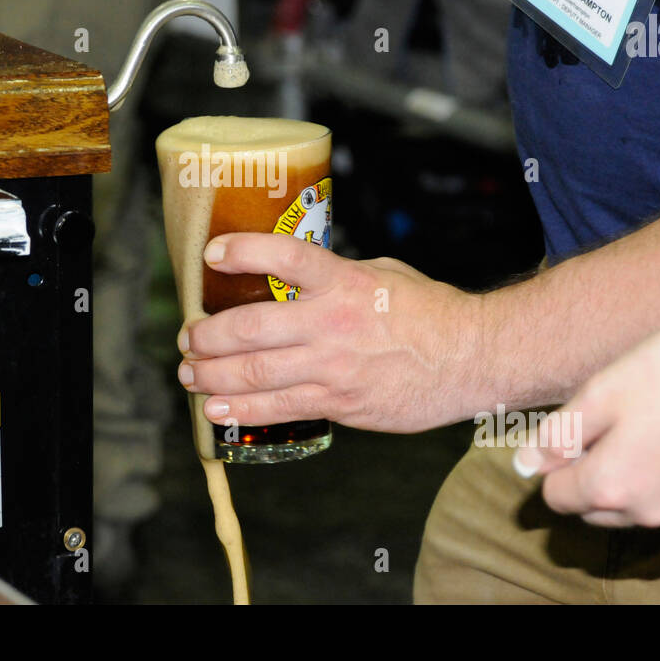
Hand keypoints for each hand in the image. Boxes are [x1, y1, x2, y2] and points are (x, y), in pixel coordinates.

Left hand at [178, 232, 483, 432]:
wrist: (471, 359)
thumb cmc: (429, 311)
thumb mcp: (382, 273)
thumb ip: (336, 273)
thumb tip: (297, 273)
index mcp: (343, 281)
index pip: (284, 258)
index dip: (243, 252)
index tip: (212, 255)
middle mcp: (332, 323)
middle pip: (251, 327)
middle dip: (207, 334)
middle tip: (189, 335)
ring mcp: (333, 368)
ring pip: (256, 373)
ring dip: (212, 374)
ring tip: (190, 373)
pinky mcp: (340, 404)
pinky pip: (279, 408)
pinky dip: (241, 408)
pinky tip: (216, 407)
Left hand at [514, 321, 659, 527]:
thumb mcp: (600, 394)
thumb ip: (558, 435)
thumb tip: (525, 465)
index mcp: (610, 487)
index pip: (555, 497)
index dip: (552, 462)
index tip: (570, 427)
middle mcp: (645, 510)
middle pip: (591, 507)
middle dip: (585, 472)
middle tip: (603, 420)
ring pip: (629, 504)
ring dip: (620, 475)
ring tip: (635, 422)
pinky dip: (654, 473)